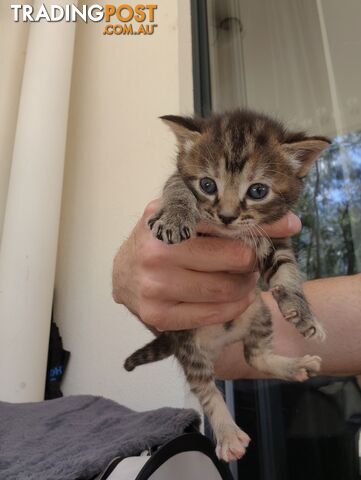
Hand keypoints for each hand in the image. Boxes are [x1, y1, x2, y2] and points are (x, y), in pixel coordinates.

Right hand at [112, 200, 300, 330]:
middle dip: (250, 262)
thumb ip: (233, 217)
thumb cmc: (161, 239)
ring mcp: (155, 286)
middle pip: (234, 260)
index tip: (282, 232)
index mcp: (168, 218)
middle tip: (248, 262)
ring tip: (241, 280)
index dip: (259, 229)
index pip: (227, 223)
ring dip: (244, 287)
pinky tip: (232, 298)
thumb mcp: (189, 216)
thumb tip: (293, 223)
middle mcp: (158, 251)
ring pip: (226, 291)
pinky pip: (211, 315)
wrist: (123, 272)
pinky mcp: (157, 315)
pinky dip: (231, 307)